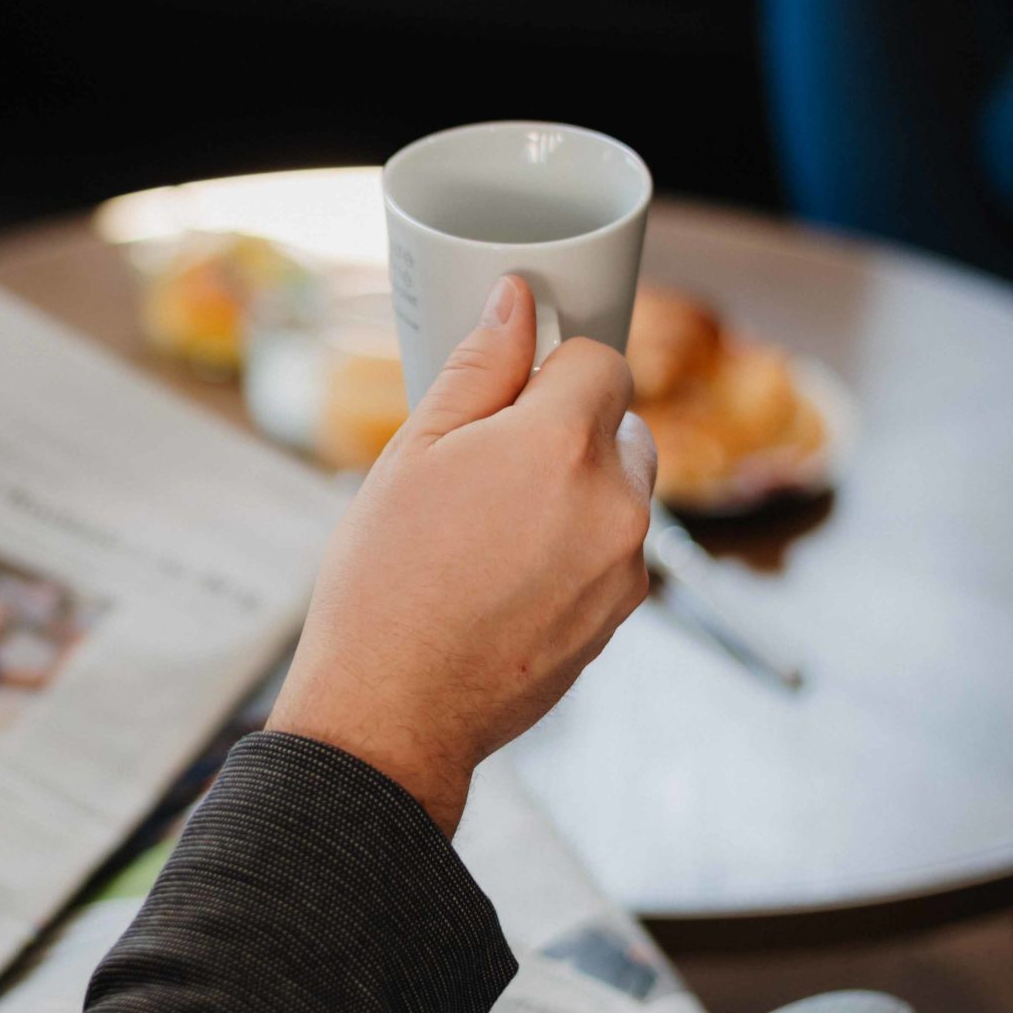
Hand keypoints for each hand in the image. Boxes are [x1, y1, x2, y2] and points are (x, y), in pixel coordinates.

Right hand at [268, 276, 656, 833]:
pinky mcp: (622, 613)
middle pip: (619, 424)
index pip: (600, 361)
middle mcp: (613, 500)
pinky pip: (615, 550)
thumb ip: (479, 368)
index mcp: (561, 444)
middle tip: (489, 472)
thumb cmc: (386, 582)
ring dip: (577, 490)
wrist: (394, 710)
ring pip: (621, 489)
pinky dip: (578, 548)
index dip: (552, 372)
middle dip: (569, 431)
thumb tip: (518, 302)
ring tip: (494, 532)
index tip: (512, 397)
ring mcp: (627, 564)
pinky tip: (509, 577)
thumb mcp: (414, 454)